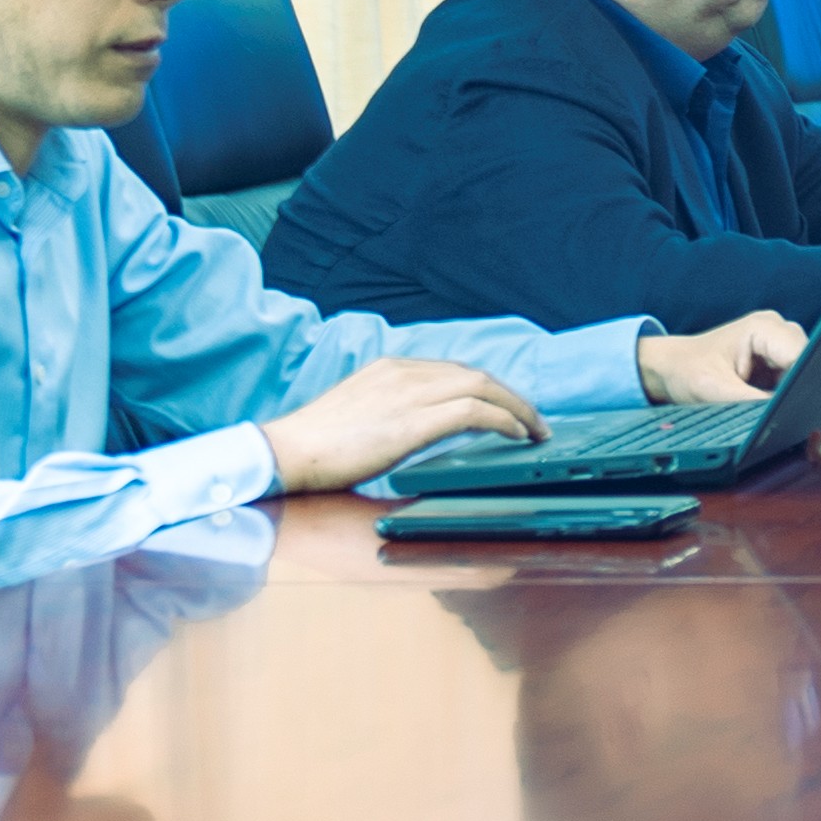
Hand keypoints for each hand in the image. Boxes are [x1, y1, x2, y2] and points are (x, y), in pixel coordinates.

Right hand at [264, 358, 539, 492]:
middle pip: (476, 374)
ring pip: (483, 386)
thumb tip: (418, 427)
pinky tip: (516, 435)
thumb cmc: (316, 444)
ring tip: (534, 430)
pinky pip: (475, 412)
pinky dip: (504, 420)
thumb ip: (392, 410)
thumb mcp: (360, 412)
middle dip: (511, 396)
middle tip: (533, 419)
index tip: (505, 406)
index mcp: (391, 368)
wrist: (286, 453)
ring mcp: (410, 393)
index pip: (454, 371)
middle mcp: (405, 373)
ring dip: (517, 408)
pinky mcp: (414, 420)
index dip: (486, 388)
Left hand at [636, 314, 810, 410]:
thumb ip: (754, 403)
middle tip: (779, 413)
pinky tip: (766, 402)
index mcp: (763, 328)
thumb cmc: (687, 372)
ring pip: (805, 372)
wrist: (671, 366)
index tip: (796, 408)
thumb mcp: (717, 392)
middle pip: (809, 363)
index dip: (804, 382)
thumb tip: (786, 417)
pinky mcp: (777, 357)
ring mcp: (779, 342)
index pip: (803, 356)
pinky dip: (784, 393)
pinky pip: (794, 377)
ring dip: (790, 392)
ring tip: (763, 403)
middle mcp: (777, 329)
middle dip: (798, 389)